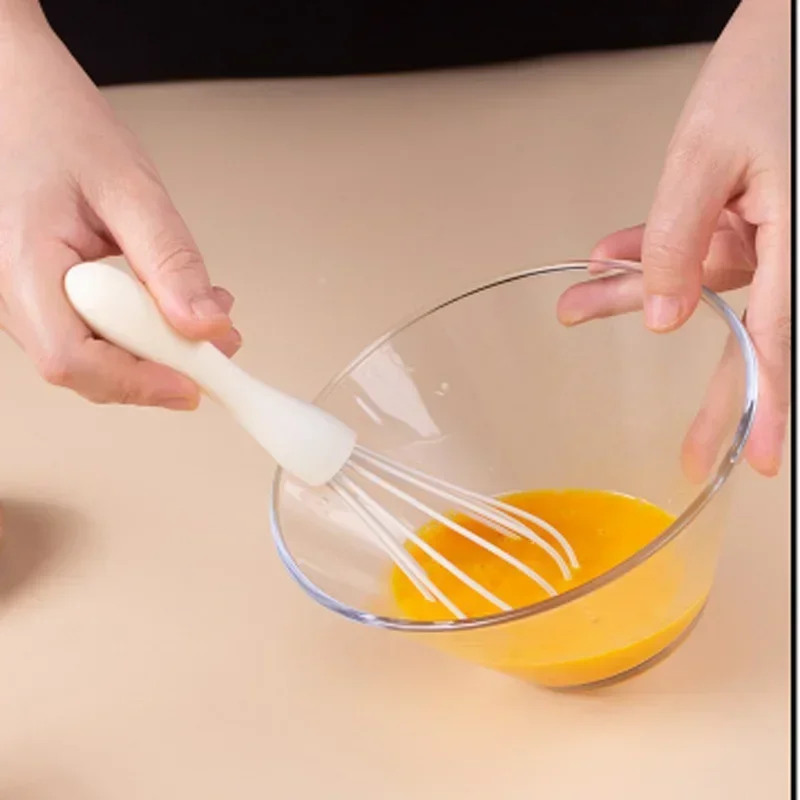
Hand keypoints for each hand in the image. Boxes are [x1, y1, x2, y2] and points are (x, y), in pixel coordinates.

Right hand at [0, 2, 240, 408]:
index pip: (73, 359)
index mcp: (20, 265)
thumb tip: (205, 326)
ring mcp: (23, 294)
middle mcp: (11, 291)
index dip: (138, 384)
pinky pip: (90, 330)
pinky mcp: (42, 291)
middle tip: (215, 347)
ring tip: (200, 316)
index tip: (195, 385)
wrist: (12, 89)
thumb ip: (170, 260)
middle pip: (86, 367)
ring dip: (152, 347)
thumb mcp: (129, 187)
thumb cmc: (54, 123)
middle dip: (157, 367)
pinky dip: (137, 327)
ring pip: (92, 353)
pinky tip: (167, 302)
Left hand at [558, 0, 789, 476]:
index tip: (761, 460)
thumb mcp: (706, 156)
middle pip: (753, 338)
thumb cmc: (770, 65)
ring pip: (708, 283)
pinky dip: (656, 247)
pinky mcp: (756, 213)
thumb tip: (667, 321)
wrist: (792, 17)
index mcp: (796, 239)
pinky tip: (606, 254)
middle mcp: (792, 246)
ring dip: (637, 292)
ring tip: (576, 305)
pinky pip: (704, 245)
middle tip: (690, 454)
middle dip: (715, 396)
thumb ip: (679, 239)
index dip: (768, 405)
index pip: (779, 340)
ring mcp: (775, 232)